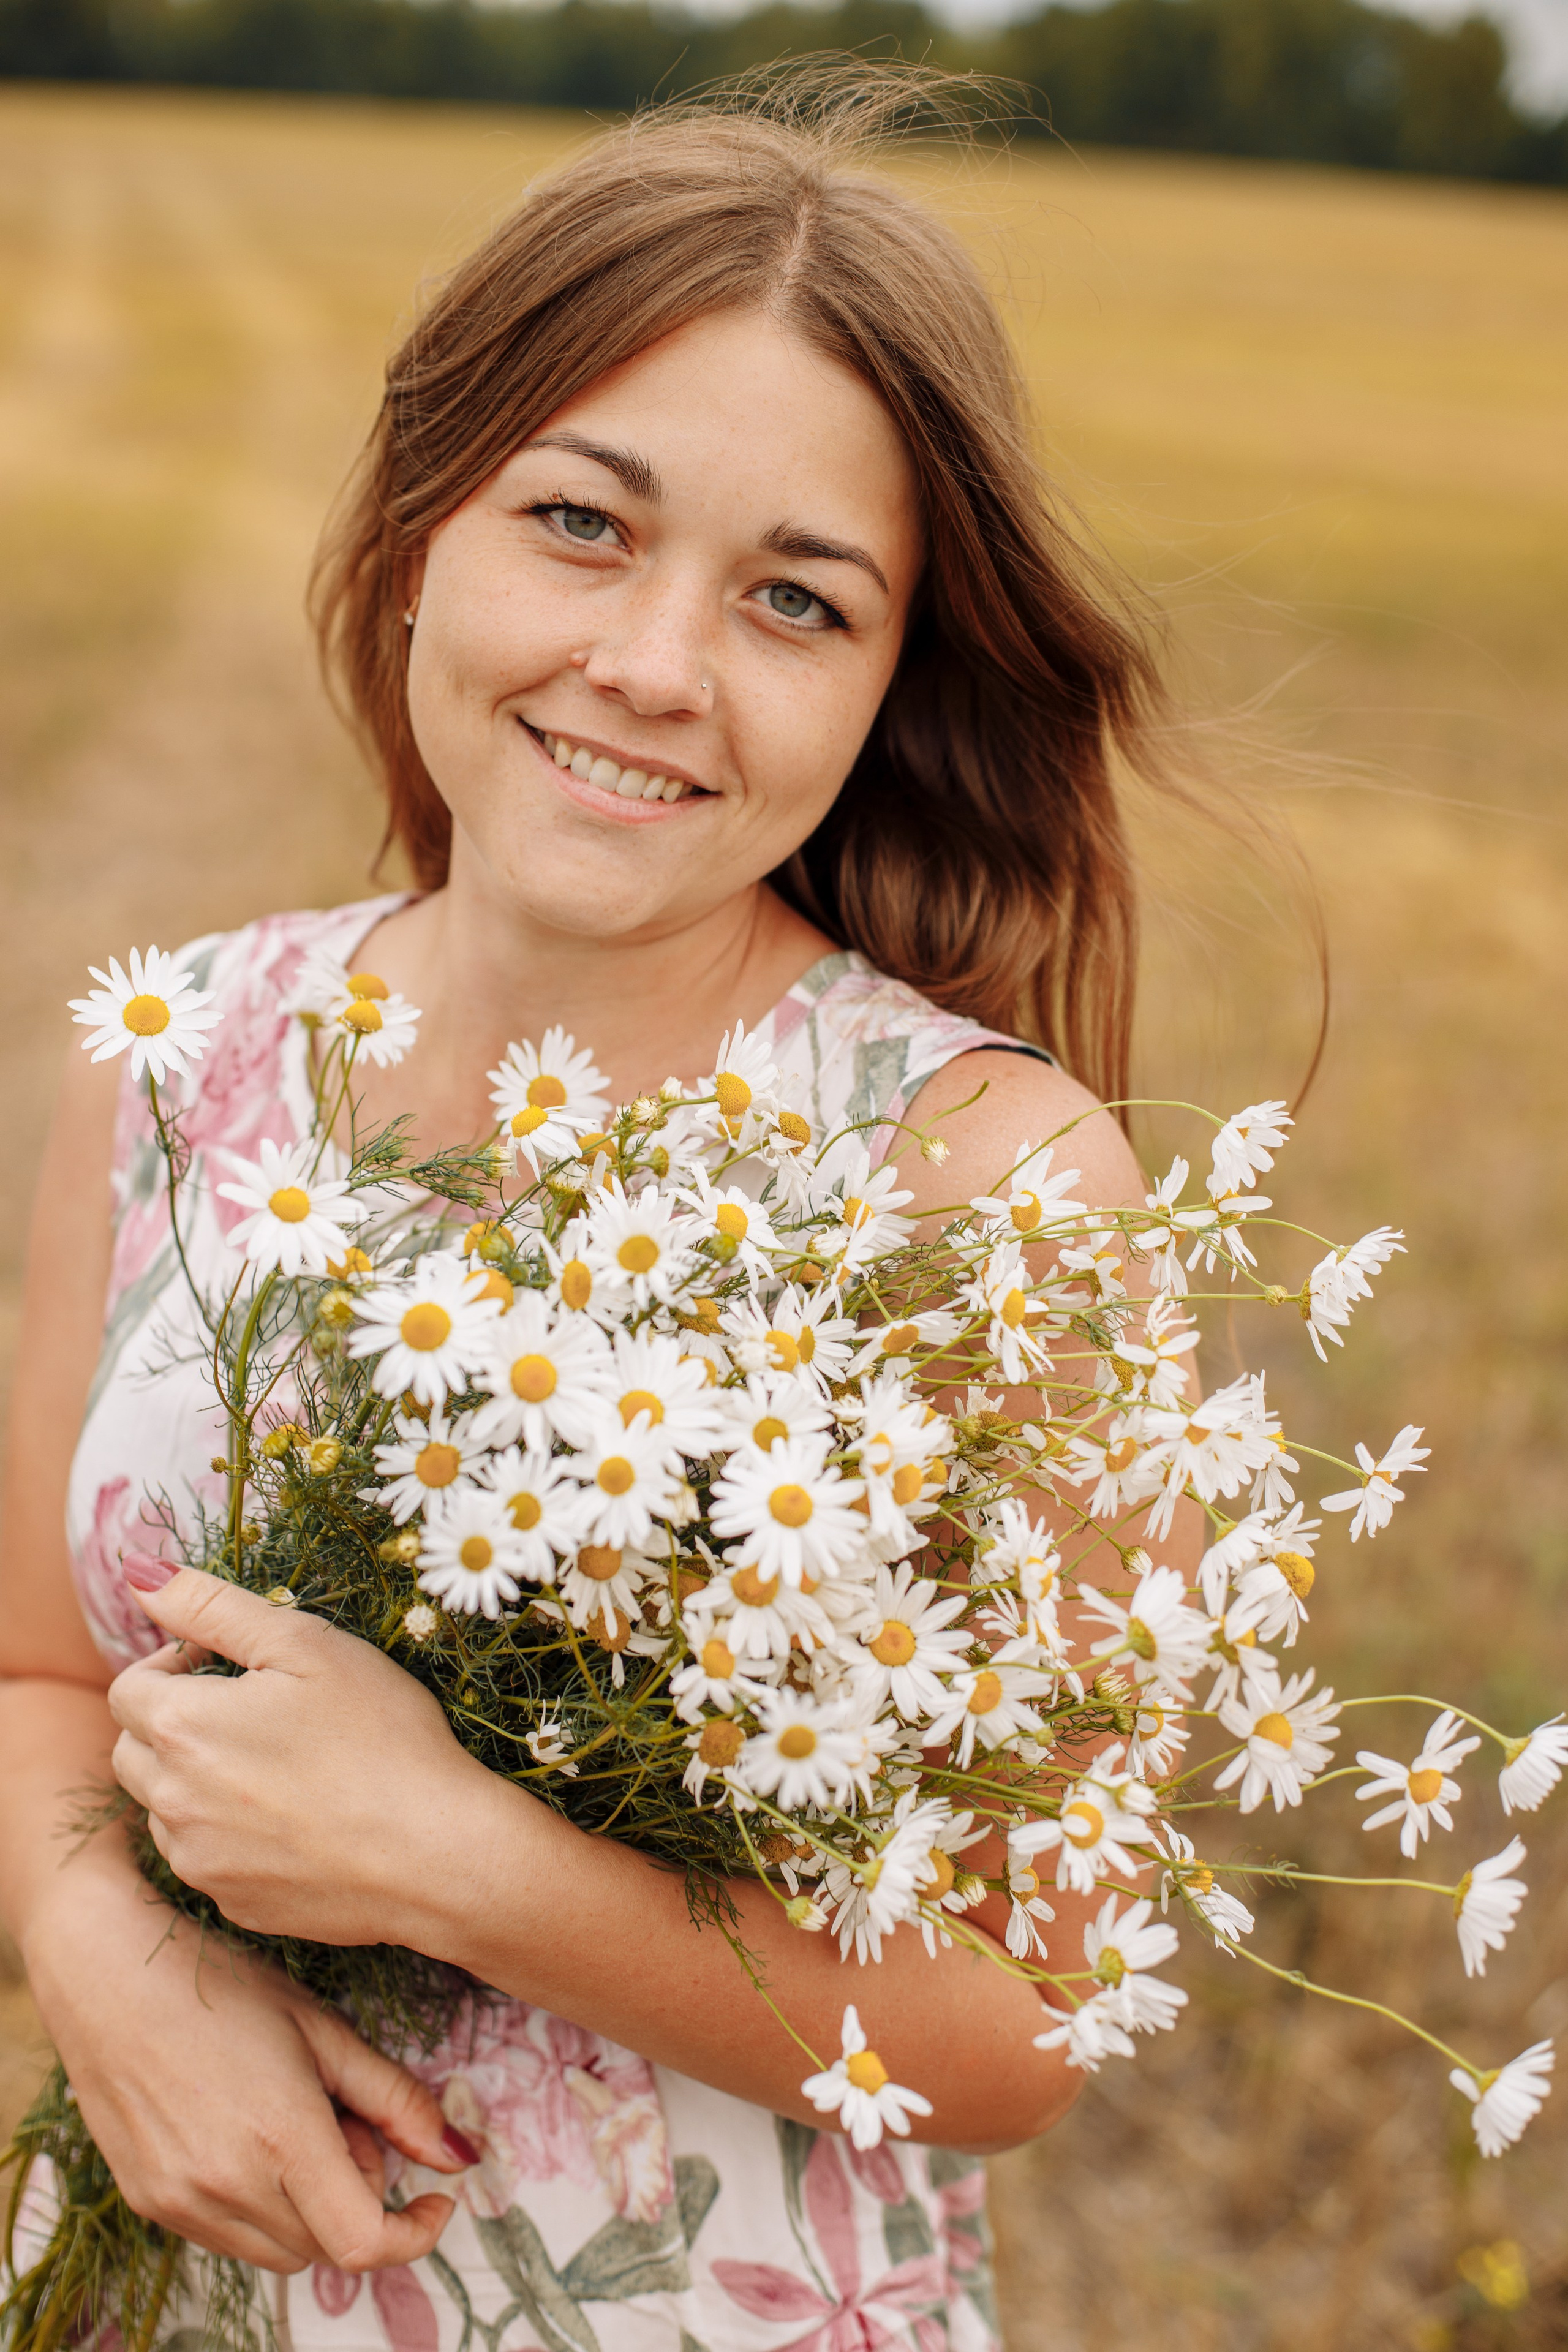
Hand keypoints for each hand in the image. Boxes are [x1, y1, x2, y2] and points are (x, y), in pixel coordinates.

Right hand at [23, 1862, 473, 2272]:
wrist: (108, 1974)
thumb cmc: (220, 1985)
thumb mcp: (323, 2030)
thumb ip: (397, 2100)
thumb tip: (459, 2155)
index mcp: (282, 2138)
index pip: (363, 2242)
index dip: (413, 2233)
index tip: (435, 2199)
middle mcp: (227, 2186)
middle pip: (326, 2243)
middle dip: (357, 2194)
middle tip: (343, 2117)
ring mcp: (181, 2202)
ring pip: (279, 2248)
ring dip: (308, 2206)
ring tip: (293, 2118)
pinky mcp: (149, 2202)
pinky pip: (229, 2235)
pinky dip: (259, 2204)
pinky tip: (247, 2131)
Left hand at [107, 1566, 504, 1947]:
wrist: (438, 1853)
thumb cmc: (382, 1735)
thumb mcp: (304, 1645)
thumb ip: (212, 1606)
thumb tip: (138, 1573)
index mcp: (183, 1729)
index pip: (128, 1688)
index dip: (172, 1665)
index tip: (227, 1665)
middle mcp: (172, 1803)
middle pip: (132, 1751)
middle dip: (171, 1722)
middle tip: (249, 1710)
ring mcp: (201, 1862)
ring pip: (164, 1810)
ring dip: (194, 1781)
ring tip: (276, 1765)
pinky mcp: (235, 1905)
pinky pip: (206, 1859)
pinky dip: (228, 1833)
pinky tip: (294, 1817)